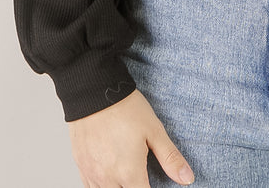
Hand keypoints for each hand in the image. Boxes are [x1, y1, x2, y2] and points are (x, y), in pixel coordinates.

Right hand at [69, 89, 194, 186]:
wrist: (93, 91)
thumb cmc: (125, 108)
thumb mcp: (154, 130)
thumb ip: (170, 158)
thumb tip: (187, 178)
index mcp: (129, 173)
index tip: (153, 183)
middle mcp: (108, 179)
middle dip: (135, 187)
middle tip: (141, 175)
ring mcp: (92, 174)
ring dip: (118, 187)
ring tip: (127, 174)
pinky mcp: (81, 166)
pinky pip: (90, 187)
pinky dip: (102, 184)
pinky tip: (110, 173)